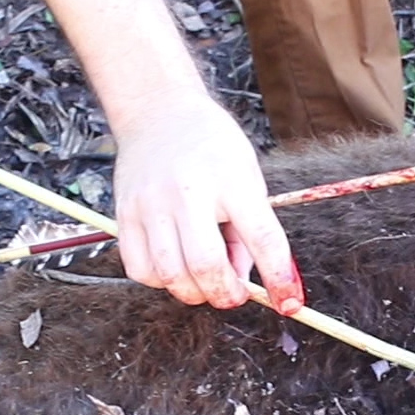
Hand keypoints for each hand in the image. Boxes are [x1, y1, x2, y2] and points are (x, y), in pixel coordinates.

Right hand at [111, 98, 303, 314]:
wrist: (159, 112)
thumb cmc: (210, 145)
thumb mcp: (246, 177)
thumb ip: (249, 230)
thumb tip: (245, 280)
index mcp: (231, 178)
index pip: (263, 239)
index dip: (279, 279)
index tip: (289, 302)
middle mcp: (188, 191)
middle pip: (206, 265)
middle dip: (227, 294)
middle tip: (235, 294)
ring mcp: (151, 204)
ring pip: (170, 274)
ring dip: (194, 292)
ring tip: (205, 282)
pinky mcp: (125, 214)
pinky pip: (139, 269)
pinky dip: (161, 281)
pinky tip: (174, 268)